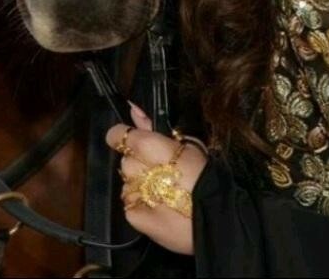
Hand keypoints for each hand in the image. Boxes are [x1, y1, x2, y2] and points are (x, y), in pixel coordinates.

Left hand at [105, 104, 207, 254]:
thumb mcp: (186, 144)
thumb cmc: (204, 176)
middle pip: (126, 161)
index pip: (117, 135)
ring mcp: (131, 193)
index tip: (135, 142)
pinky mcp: (132, 215)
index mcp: (146, 146)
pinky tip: (160, 207)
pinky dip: (141, 203)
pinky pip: (130, 203)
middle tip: (161, 171)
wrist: (212, 219)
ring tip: (164, 192)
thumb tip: (133, 109)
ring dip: (140, 184)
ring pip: (127, 182)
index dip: (124, 136)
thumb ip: (153, 128)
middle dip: (139, 163)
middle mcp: (133, 169)